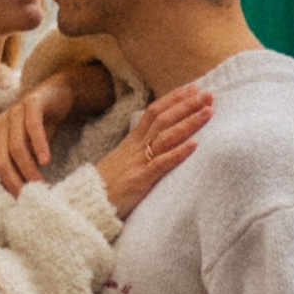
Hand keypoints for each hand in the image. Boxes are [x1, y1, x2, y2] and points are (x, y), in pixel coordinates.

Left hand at [0, 81, 70, 194]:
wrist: (56, 95)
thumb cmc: (38, 128)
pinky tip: (46, 160)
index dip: (2, 186)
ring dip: (28, 168)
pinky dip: (39, 146)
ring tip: (40, 184)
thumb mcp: (26, 148)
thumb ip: (17, 166)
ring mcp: (13, 111)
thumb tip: (16, 197)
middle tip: (28, 197)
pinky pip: (32, 127)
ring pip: (16, 146)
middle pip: (0, 159)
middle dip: (14, 182)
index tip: (16, 202)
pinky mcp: (31, 103)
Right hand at [97, 79, 212, 216]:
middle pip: (163, 119)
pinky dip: (178, 153)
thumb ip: (135, 150)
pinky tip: (195, 145)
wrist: (86, 205)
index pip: (153, 112)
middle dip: (186, 105)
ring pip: (165, 137)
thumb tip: (151, 140)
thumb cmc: (104, 186)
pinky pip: (161, 164)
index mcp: (131, 142)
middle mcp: (135, 148)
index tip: (192, 88)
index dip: (173, 99)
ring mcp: (137, 163)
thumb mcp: (119, 161)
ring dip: (188, 123)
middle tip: (208, 93)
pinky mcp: (139, 181)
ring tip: (208, 112)